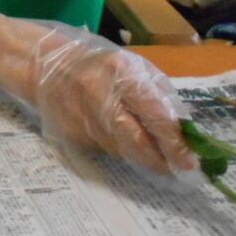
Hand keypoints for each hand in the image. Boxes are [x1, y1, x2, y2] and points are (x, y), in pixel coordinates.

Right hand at [20, 22, 196, 173]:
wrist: (45, 66)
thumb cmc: (100, 66)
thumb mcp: (133, 68)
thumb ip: (158, 97)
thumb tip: (183, 134)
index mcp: (120, 72)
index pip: (153, 114)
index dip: (174, 142)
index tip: (190, 162)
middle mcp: (99, 95)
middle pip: (136, 141)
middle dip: (160, 160)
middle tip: (177, 169)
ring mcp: (81, 117)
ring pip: (122, 150)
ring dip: (141, 155)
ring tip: (154, 154)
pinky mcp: (71, 133)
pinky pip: (104, 148)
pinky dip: (119, 148)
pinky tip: (118, 136)